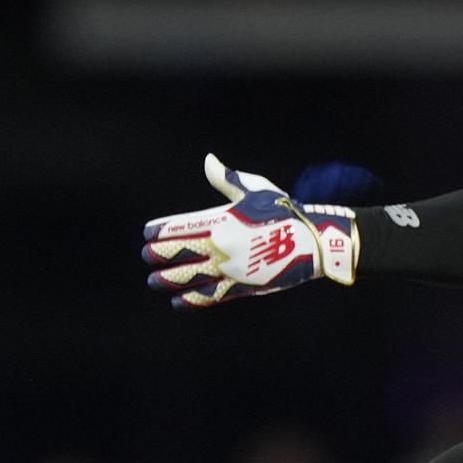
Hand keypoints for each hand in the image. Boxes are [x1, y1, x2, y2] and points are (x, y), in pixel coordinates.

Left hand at [142, 154, 357, 308]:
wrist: (315, 242)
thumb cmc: (285, 212)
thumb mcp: (257, 190)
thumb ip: (227, 180)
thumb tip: (209, 160)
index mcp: (219, 220)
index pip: (175, 228)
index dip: (156, 232)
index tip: (148, 234)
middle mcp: (219, 246)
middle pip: (173, 254)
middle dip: (155, 256)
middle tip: (147, 257)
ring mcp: (229, 269)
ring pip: (185, 278)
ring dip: (165, 281)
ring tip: (155, 281)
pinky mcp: (240, 287)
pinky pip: (207, 297)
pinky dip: (189, 301)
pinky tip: (178, 302)